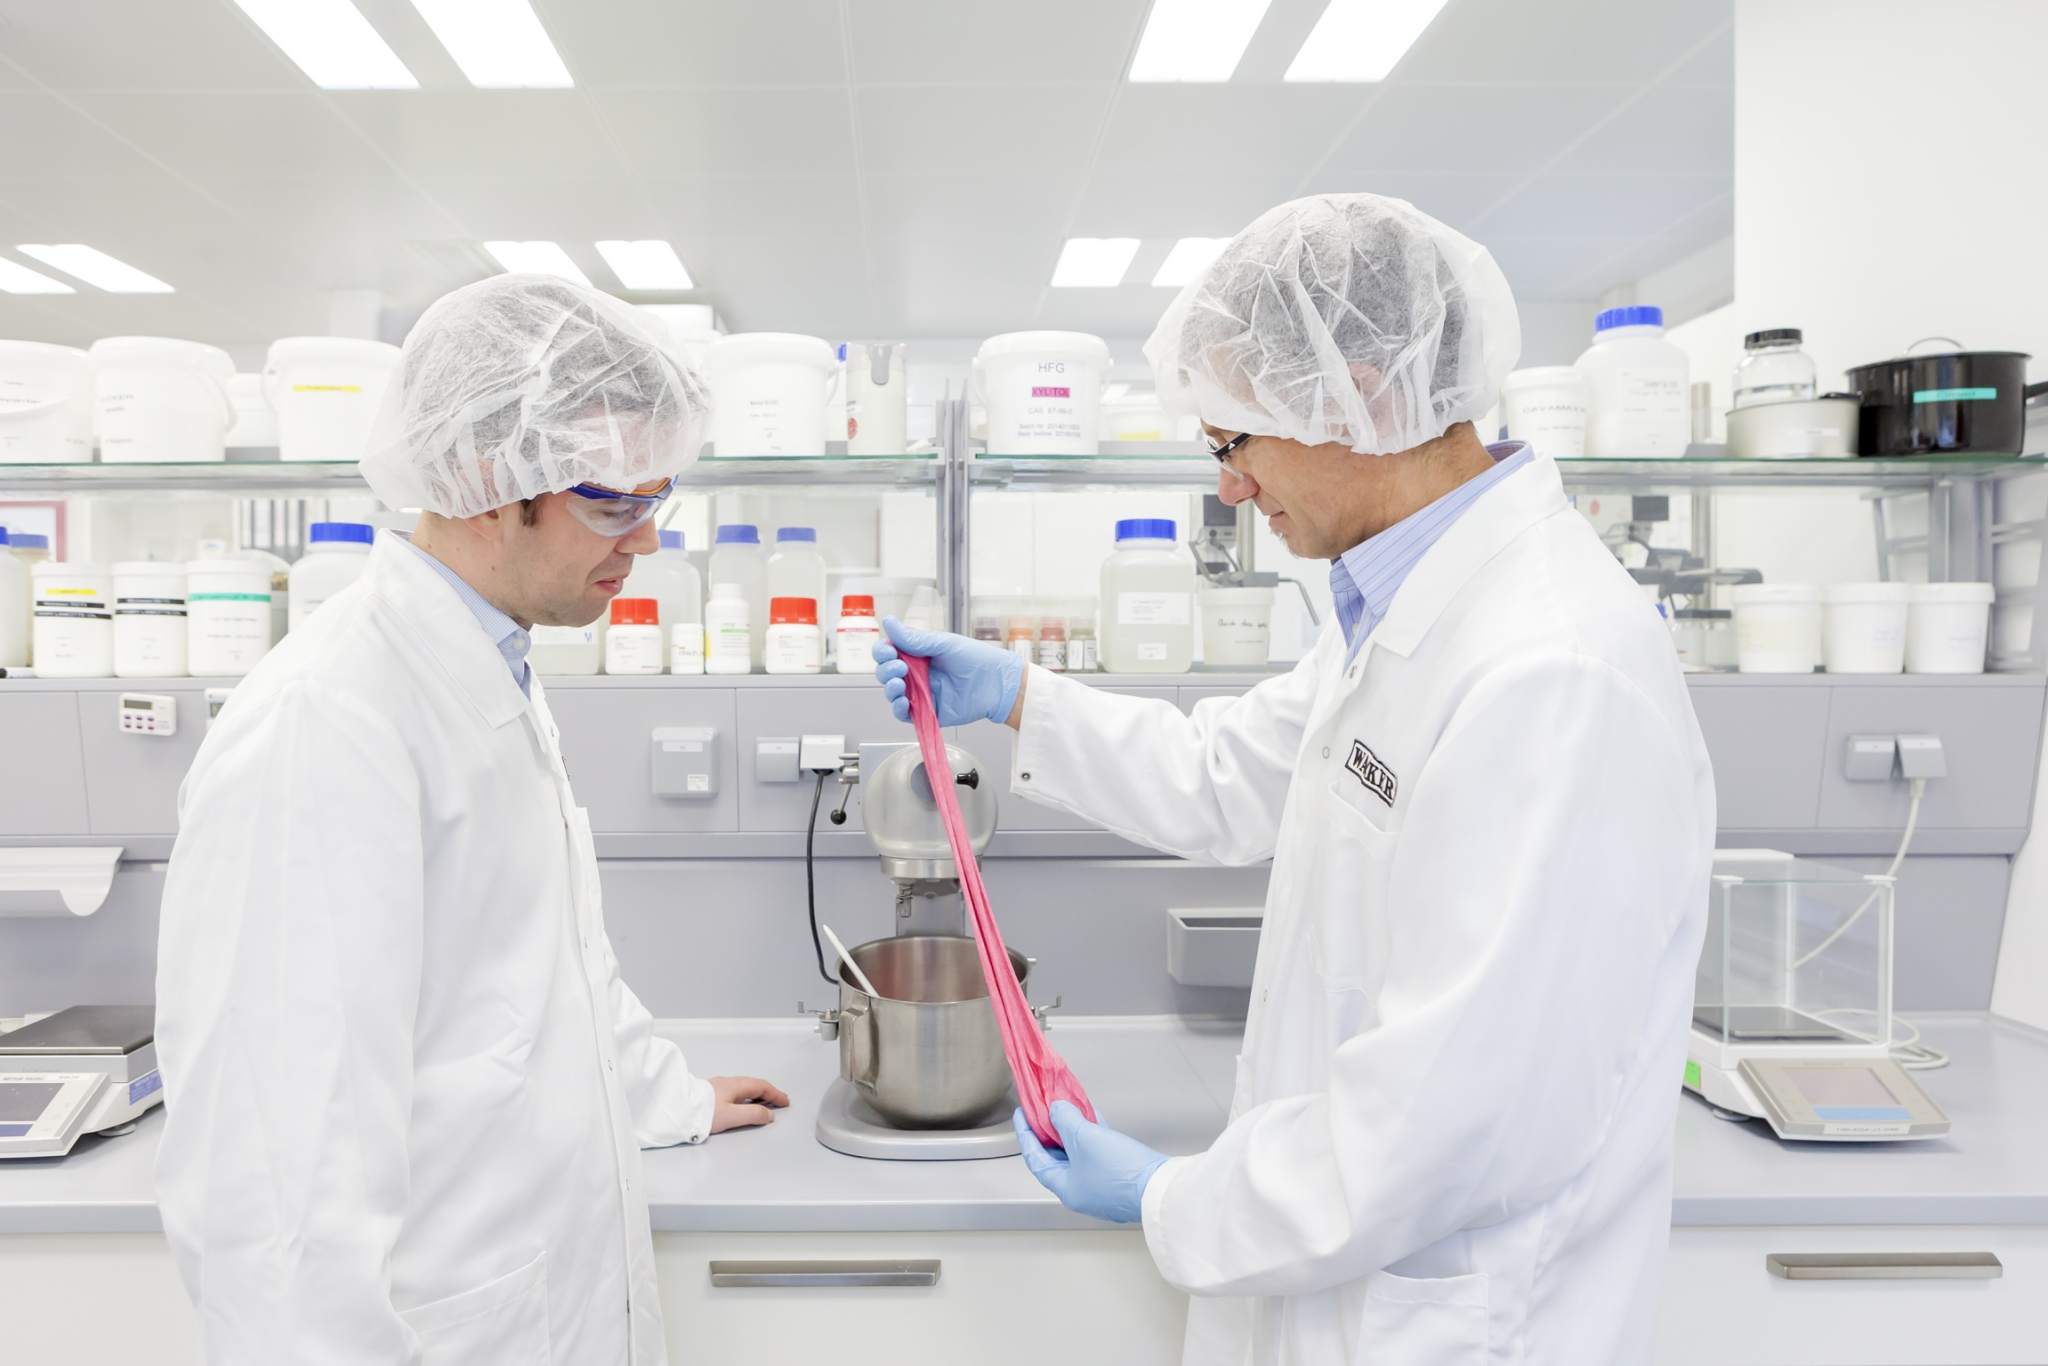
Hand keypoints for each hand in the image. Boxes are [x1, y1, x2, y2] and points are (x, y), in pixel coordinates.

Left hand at [709, 1076, 789, 1134]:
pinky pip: (735, 1092)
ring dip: (756, 1095)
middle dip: (768, 1093)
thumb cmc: (702, 1112)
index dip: (776, 1094)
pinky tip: (742, 1105)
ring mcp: (718, 1087)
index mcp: (736, 1085)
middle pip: (753, 1085)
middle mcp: (728, 1083)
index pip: (762, 1086)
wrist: (678, 1109)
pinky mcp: (710, 1094)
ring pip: (743, 1089)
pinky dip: (745, 1097)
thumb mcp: (732, 1116)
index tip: (785, 1101)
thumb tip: (768, 1115)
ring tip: (763, 1105)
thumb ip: (753, 1115)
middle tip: (778, 1102)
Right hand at [873, 616, 1023, 727]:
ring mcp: (921, 693)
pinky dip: (898, 709)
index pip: (889, 652)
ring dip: (889, 688)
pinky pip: (904, 714)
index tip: (888, 651)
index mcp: (917, 653)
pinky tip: (902, 702)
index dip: (883, 652)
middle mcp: (916, 673)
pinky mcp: (927, 712)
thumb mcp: (942, 644)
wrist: (995, 682)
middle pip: (886, 672)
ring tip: (899, 683)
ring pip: (892, 693)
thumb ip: (913, 638)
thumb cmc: (974, 658)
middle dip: (886, 669)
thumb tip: (888, 621)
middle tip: (899, 667)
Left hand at [1013, 1101, 1169, 1224]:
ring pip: (1079, 1154)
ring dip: (1073, 1130)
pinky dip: (1093, 1136)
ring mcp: (1102, 1187)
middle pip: (1057, 1157)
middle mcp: (1081, 1191)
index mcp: (1065, 1188)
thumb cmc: (1118, 1169)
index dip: (1025, 1134)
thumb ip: (1064, 1119)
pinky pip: (1098, 1154)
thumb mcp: (1085, 1138)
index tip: (1021, 1113)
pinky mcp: (1120, 1179)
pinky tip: (1095, 1118)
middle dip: (1050, 1130)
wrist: (1161, 1188)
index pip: (1035, 1159)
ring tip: (1068, 1107)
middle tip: (1045, 1107)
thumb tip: (1055, 1109)